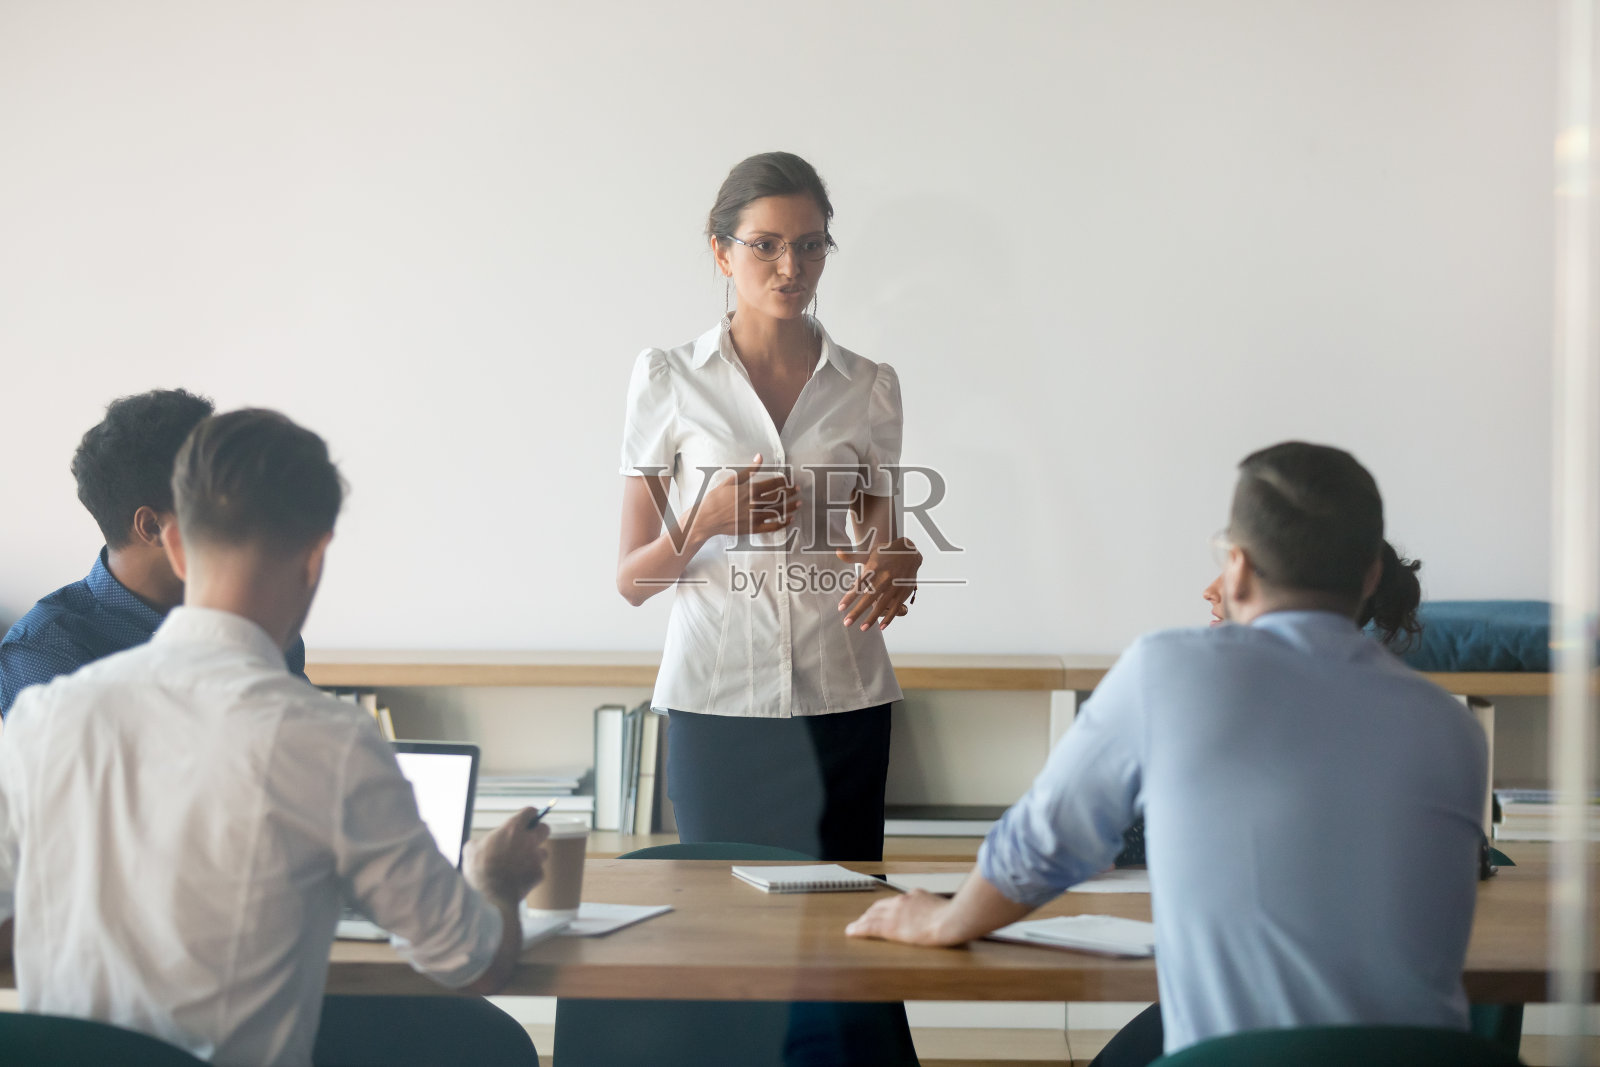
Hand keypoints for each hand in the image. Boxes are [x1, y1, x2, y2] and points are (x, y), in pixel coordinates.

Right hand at [463, 809, 549, 907]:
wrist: (487, 896)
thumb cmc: (477, 871)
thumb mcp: (471, 849)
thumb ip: (482, 841)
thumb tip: (479, 845)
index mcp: (513, 828)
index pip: (530, 812)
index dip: (529, 815)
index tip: (528, 819)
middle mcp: (528, 840)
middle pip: (545, 829)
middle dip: (538, 833)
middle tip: (528, 839)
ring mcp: (536, 858)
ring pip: (543, 852)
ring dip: (534, 856)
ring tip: (519, 864)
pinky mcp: (539, 874)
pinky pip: (539, 871)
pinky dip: (531, 874)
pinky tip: (519, 879)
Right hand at [690, 454, 800, 540]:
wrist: (706, 519)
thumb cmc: (716, 498)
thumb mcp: (731, 481)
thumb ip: (748, 471)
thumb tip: (760, 458)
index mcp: (750, 490)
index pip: (772, 484)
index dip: (782, 482)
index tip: (788, 480)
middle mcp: (754, 503)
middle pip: (778, 497)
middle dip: (790, 492)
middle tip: (798, 490)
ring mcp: (754, 517)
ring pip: (778, 511)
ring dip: (790, 507)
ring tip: (799, 503)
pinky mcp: (753, 528)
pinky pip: (771, 527)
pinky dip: (782, 523)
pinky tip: (789, 520)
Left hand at [837, 536, 920, 630]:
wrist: (909, 551)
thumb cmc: (886, 553)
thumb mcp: (870, 552)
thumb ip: (853, 556)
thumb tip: (838, 552)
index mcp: (874, 568)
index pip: (859, 585)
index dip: (850, 597)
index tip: (840, 608)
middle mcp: (884, 577)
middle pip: (868, 597)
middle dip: (857, 611)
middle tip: (846, 622)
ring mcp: (895, 585)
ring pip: (882, 604)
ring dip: (872, 618)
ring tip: (862, 629)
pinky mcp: (903, 591)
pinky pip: (896, 607)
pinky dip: (889, 618)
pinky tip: (881, 627)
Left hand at [846, 890, 961, 945]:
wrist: (951, 920)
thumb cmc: (954, 917)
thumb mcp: (945, 908)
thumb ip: (938, 910)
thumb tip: (943, 914)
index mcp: (915, 896)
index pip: (896, 902)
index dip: (886, 908)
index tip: (881, 913)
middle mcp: (902, 901)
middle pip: (880, 906)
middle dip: (870, 913)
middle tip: (863, 920)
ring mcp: (895, 912)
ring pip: (872, 915)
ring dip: (862, 921)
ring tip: (855, 927)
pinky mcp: (890, 926)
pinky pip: (869, 927)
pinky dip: (858, 929)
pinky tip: (852, 932)